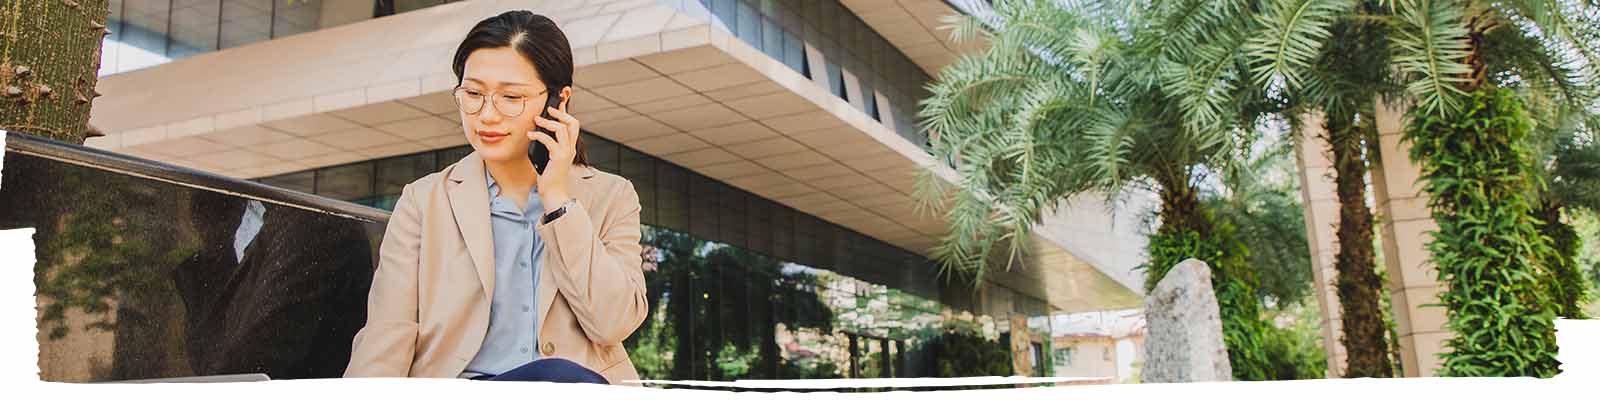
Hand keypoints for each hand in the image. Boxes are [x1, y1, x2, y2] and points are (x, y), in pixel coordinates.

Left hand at [530, 90, 577, 207]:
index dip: (566, 111)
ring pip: (562, 129)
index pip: (573, 124)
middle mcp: (570, 147)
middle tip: (548, 110)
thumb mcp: (549, 157)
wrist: (554, 193)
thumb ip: (548, 144)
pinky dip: (539, 135)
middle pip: (573, 123)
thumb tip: (538, 132)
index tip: (558, 101)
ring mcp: (566, 152)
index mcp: (570, 146)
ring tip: (536, 121)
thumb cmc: (549, 177)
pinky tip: (530, 135)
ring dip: (548, 122)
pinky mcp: (558, 158)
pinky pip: (549, 141)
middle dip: (561, 113)